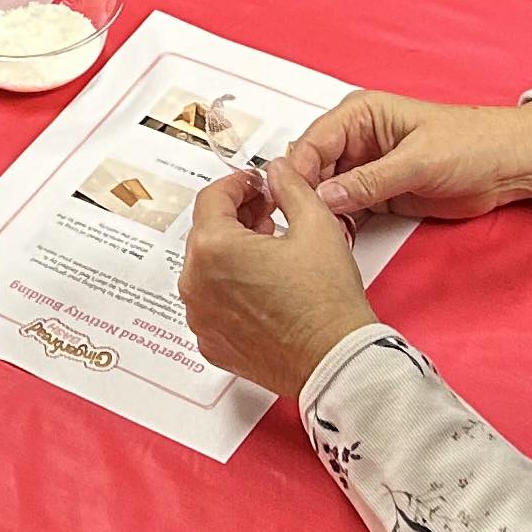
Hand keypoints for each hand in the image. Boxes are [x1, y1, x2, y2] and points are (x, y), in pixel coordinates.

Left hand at [180, 158, 380, 402]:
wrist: (335, 360)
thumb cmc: (327, 301)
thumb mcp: (316, 224)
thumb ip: (290, 186)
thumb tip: (277, 171)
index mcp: (214, 249)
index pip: (212, 198)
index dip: (237, 184)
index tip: (255, 185)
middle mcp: (196, 284)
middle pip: (207, 233)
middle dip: (236, 218)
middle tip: (269, 216)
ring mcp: (200, 317)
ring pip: (207, 269)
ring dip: (232, 254)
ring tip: (270, 253)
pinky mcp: (211, 343)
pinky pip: (212, 303)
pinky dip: (230, 289)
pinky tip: (263, 287)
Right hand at [281, 91, 531, 220]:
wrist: (511, 166)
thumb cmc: (474, 144)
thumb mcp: (420, 161)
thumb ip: (370, 180)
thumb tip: (326, 195)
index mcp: (362, 115)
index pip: (313, 142)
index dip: (300, 172)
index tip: (291, 200)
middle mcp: (358, 139)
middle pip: (313, 168)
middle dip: (307, 195)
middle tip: (306, 223)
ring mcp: (366, 168)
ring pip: (326, 192)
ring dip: (322, 212)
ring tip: (323, 233)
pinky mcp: (378, 193)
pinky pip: (347, 209)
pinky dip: (340, 223)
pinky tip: (338, 237)